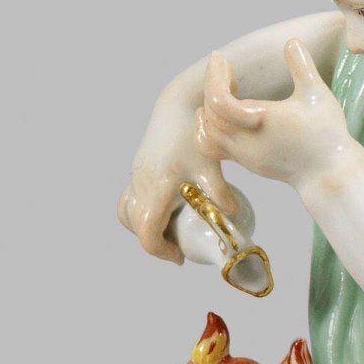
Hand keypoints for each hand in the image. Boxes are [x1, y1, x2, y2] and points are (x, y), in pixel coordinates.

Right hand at [117, 140, 241, 265]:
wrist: (177, 106)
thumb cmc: (193, 135)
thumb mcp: (210, 167)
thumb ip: (221, 194)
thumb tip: (234, 218)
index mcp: (156, 189)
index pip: (148, 233)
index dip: (162, 251)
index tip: (180, 257)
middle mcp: (140, 184)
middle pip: (136, 227)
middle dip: (156, 242)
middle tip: (179, 247)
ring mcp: (135, 177)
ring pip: (128, 214)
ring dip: (146, 228)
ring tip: (172, 229)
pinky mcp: (137, 171)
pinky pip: (130, 200)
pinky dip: (143, 213)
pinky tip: (167, 210)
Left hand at [196, 41, 349, 187]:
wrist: (328, 175)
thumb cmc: (326, 135)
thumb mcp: (317, 95)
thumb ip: (302, 66)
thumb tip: (291, 42)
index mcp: (259, 122)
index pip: (218, 100)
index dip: (215, 76)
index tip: (221, 59)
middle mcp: (245, 142)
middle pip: (209, 113)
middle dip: (212, 85)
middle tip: (225, 67)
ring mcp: (243, 156)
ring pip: (207, 131)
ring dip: (209, 107)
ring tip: (225, 88)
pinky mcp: (246, 162)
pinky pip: (211, 147)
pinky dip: (208, 128)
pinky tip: (222, 114)